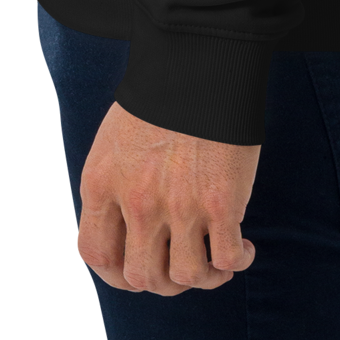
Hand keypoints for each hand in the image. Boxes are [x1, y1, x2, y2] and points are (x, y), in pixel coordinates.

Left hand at [77, 99, 260, 295]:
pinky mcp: (220, 203)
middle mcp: (136, 202)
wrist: (201, 59)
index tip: (138, 269)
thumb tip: (130, 225)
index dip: (116, 273)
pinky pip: (225, 260)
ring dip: (202, 279)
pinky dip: (235, 263)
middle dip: (163, 281)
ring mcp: (178, 206)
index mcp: (103, 182)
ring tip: (217, 264)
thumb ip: (117, 183)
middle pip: (141, 276)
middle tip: (182, 264)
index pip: (96, 254)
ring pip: (184, 277)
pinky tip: (243, 249)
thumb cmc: (162, 93)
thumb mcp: (116, 139)